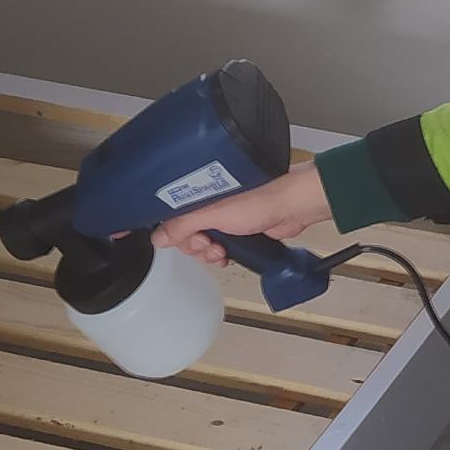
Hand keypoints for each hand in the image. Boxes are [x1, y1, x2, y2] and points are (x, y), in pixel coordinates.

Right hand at [152, 158, 332, 266]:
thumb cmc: (260, 197)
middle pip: (187, 235)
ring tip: (222, 250)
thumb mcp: (212, 213)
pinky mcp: (238, 229)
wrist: (291, 206)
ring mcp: (224, 218)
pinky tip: (229, 255)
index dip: (177, 235)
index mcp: (198, 194)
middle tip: (209, 244)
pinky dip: (223, 255)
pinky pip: (221, 248)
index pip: (172, 220)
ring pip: (204, 244)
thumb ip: (183, 225)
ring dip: (210, 254)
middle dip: (196, 247)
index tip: (188, 239)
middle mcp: (209, 205)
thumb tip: (158, 237)